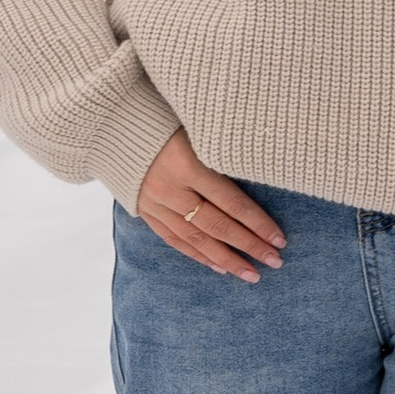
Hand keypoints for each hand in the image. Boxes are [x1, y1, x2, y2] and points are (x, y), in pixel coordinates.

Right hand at [135, 126, 287, 280]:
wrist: (115, 123)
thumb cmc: (167, 119)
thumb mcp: (198, 129)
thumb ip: (223, 154)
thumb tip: (261, 177)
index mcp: (188, 164)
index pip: (231, 202)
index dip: (257, 223)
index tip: (280, 239)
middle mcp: (171, 189)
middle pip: (218, 225)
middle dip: (249, 246)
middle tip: (274, 262)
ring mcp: (155, 203)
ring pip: (197, 239)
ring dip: (227, 259)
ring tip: (251, 274)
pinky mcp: (145, 211)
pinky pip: (175, 239)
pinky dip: (198, 254)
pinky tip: (218, 266)